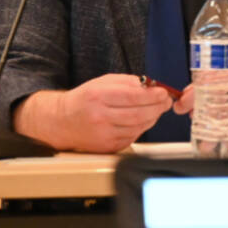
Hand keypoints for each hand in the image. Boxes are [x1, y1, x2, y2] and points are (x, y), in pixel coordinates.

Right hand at [17, 74, 172, 152]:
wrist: (62, 122)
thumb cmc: (83, 100)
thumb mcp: (100, 83)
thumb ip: (125, 81)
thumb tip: (149, 86)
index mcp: (97, 96)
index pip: (131, 96)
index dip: (151, 95)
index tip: (163, 92)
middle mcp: (99, 116)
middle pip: (138, 114)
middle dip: (157, 107)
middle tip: (165, 102)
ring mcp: (104, 134)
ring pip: (138, 127)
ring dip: (152, 118)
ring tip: (156, 110)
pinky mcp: (108, 146)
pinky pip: (133, 137)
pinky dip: (142, 128)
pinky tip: (143, 120)